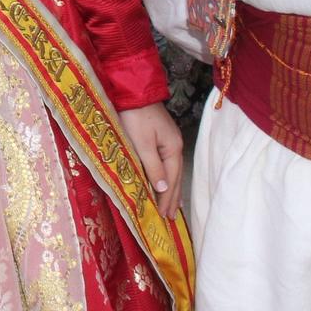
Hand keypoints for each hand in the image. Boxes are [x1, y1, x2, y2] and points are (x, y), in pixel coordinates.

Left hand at [118, 102, 183, 220]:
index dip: (167, 198)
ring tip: (172, 207)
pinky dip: (168, 177)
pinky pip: (168, 164)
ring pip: (173, 171)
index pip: (171, 180)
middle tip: (170, 218)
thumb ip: (153, 167)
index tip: (163, 216)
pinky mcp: (163, 137)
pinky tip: (167, 182)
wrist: (134, 91)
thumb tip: (164, 189)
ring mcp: (171, 141)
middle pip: (175, 177)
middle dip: (172, 198)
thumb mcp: (142, 144)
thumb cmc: (135, 117)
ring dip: (172, 190)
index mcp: (173, 149)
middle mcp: (176, 147)